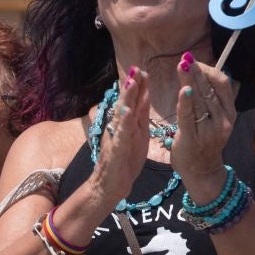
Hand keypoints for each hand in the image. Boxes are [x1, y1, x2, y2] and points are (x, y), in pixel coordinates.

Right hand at [87, 66, 149, 212]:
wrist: (110, 185)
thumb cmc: (124, 161)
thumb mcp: (137, 136)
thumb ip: (139, 116)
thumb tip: (144, 95)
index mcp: (128, 124)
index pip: (133, 102)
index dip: (138, 86)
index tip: (143, 69)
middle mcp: (120, 128)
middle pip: (126, 103)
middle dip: (131, 86)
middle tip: (136, 68)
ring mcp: (117, 138)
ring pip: (122, 115)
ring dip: (127, 99)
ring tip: (131, 83)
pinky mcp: (117, 150)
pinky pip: (121, 135)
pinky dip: (124, 123)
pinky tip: (127, 112)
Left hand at [173, 54, 234, 202]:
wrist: (202, 171)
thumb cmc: (206, 142)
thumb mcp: (217, 120)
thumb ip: (212, 100)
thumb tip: (206, 74)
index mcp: (229, 113)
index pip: (222, 84)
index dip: (209, 70)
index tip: (195, 62)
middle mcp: (223, 120)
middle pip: (210, 89)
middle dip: (197, 71)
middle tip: (186, 58)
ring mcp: (209, 130)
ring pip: (200, 99)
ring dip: (189, 80)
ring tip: (182, 65)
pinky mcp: (193, 137)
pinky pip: (189, 116)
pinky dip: (186, 101)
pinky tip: (183, 89)